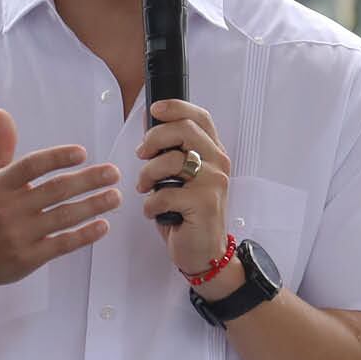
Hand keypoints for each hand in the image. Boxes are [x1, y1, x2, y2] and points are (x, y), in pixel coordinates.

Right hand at [0, 109, 120, 293]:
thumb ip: (0, 148)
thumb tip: (1, 113)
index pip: (31, 165)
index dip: (58, 157)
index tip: (82, 153)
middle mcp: (8, 209)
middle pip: (56, 190)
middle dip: (89, 180)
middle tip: (114, 173)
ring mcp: (18, 235)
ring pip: (64, 217)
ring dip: (94, 205)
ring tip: (115, 196)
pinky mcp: (28, 258)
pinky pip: (62, 244)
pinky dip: (85, 235)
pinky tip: (103, 226)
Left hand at [136, 99, 234, 274]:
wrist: (204, 253)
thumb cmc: (189, 215)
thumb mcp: (184, 178)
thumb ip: (174, 152)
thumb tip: (150, 126)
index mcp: (214, 153)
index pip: (200, 117)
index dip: (176, 107)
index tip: (154, 110)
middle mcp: (218, 164)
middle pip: (185, 130)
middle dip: (154, 138)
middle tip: (142, 154)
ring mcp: (213, 183)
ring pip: (171, 161)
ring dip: (147, 175)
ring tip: (145, 188)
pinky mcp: (203, 204)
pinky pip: (164, 193)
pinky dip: (151, 204)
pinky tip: (155, 212)